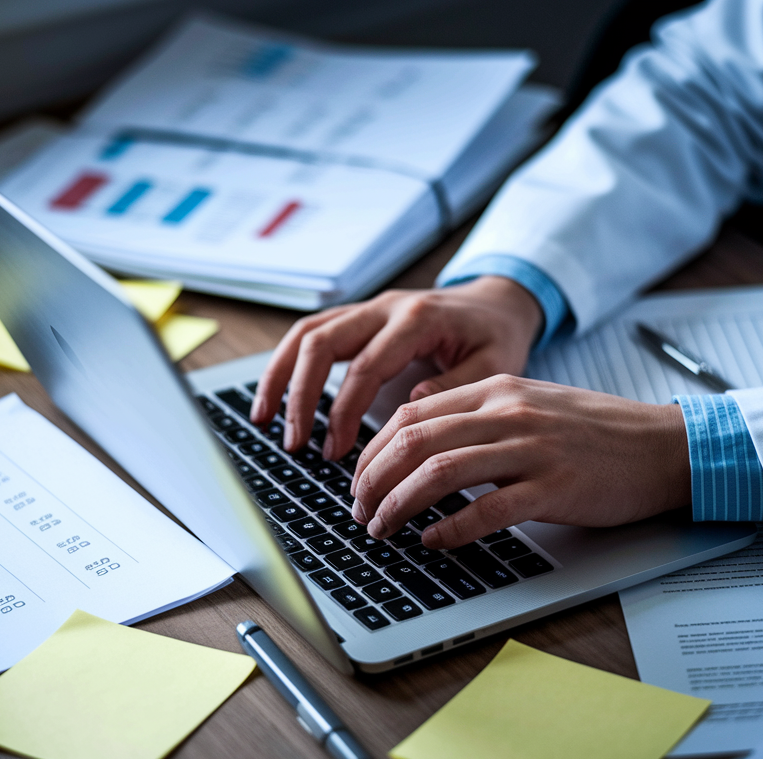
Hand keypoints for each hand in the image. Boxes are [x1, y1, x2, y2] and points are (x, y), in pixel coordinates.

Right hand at [251, 277, 542, 459]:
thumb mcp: (496, 365)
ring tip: (264, 419)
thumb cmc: (496, 337)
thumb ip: (456, 386)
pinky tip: (275, 397)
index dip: (344, 412)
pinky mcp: (358, 316)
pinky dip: (287, 363)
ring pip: (306, 332)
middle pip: (321, 343)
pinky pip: (312, 332)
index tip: (334, 452)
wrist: (497, 303)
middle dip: (300, 396)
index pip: (365, 367)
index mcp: (417, 319)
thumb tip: (412, 409)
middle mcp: (385, 307)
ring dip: (280, 376)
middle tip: (294, 443)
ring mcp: (368, 308)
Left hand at [349, 375, 690, 548]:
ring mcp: (532, 449)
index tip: (359, 481)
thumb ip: (478, 418)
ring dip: (399, 504)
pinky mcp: (555, 487)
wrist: (663, 446)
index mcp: (496, 389)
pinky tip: (432, 542)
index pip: (411, 414)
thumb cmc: (596, 433)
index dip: (373, 451)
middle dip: (373, 480)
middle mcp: (508, 412)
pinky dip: (451, 528)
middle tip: (359, 511)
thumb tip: (418, 446)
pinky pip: (488, 508)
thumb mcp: (530, 407)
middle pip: (414, 441)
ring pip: (440, 471)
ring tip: (381, 529)